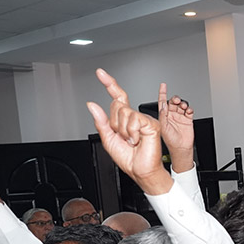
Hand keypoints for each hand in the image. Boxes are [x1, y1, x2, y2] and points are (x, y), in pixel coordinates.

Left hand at [87, 69, 170, 194]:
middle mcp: (135, 117)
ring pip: (125, 113)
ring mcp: (144, 119)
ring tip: (131, 140)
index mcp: (125, 119)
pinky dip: (132, 133)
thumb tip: (92, 105)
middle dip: (115, 123)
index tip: (100, 73)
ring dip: (123, 130)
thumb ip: (101, 121)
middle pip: (117, 106)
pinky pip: (134, 120)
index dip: (109, 84)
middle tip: (123, 137)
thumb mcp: (108, 139)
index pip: (117, 97)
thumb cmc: (128, 159)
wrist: (140, 171)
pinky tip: (137, 140)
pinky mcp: (151, 124)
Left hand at [158, 83, 194, 171]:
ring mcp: (180, 117)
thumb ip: (163, 116)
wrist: (181, 149)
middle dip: (175, 99)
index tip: (163, 85)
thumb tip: (163, 107)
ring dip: (183, 104)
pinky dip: (190, 109)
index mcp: (164, 116)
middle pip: (173, 102)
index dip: (162, 93)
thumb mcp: (163, 128)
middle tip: (177, 101)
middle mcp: (171, 115)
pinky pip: (189, 111)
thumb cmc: (170, 141)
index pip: (162, 101)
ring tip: (184, 107)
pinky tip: (189, 111)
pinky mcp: (187, 120)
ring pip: (182, 105)